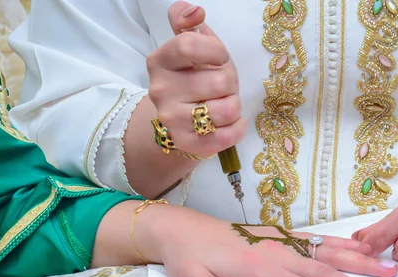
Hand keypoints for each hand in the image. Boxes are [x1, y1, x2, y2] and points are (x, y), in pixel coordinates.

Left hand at [144, 206, 397, 276]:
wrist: (182, 228)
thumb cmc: (187, 258)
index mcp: (256, 268)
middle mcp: (276, 251)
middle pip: (322, 272)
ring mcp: (282, 241)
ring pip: (327, 252)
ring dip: (359, 261)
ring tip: (389, 267)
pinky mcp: (282, 235)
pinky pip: (318, 239)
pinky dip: (342, 243)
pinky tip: (362, 246)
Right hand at [146, 2, 245, 158]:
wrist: (179, 119)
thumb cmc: (192, 76)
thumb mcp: (189, 44)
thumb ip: (186, 21)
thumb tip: (195, 12)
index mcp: (160, 61)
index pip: (189, 45)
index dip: (215, 51)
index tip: (220, 58)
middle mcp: (160, 90)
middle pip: (219, 82)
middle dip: (231, 82)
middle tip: (223, 86)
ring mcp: (171, 119)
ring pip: (226, 109)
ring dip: (235, 106)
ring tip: (225, 104)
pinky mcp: (186, 143)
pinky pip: (225, 137)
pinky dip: (237, 129)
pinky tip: (232, 123)